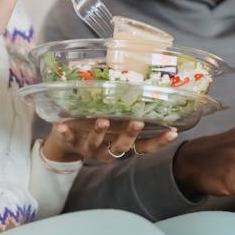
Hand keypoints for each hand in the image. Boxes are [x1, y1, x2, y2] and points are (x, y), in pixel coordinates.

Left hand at [42, 118, 177, 162]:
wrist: (63, 146)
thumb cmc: (94, 129)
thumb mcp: (112, 123)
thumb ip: (123, 111)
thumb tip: (143, 84)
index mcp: (120, 144)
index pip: (144, 147)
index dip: (159, 142)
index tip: (173, 132)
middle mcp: (107, 150)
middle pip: (122, 147)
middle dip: (129, 135)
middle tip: (137, 122)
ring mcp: (88, 148)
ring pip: (96, 144)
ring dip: (99, 133)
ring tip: (102, 121)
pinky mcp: (70, 143)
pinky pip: (68, 139)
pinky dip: (66, 133)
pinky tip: (62, 125)